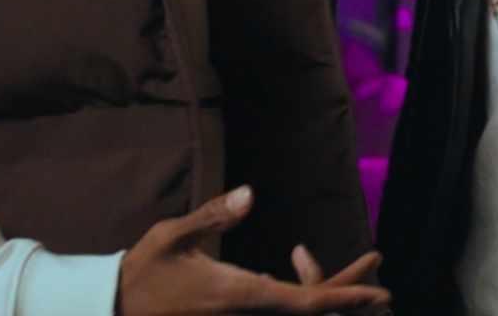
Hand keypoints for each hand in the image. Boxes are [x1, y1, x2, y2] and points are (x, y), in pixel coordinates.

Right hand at [117, 186, 392, 314]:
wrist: (117, 310)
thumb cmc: (145, 271)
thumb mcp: (173, 236)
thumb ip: (213, 215)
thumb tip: (248, 193)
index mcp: (239, 295)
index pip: (305, 301)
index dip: (346, 296)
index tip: (380, 290)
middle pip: (310, 311)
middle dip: (348, 290)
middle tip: (376, 260)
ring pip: (297, 313)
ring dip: (326, 292)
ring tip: (356, 265)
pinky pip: (279, 312)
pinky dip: (300, 294)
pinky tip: (300, 266)